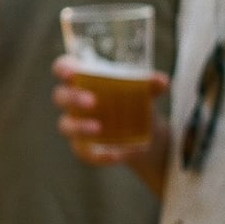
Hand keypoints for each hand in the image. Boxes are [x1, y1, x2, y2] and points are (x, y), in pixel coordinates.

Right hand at [52, 55, 168, 164]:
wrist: (144, 134)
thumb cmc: (133, 102)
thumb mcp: (143, 92)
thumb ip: (150, 85)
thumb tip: (163, 81)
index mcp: (82, 79)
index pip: (63, 68)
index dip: (63, 69)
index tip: (72, 73)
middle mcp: (74, 102)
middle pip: (61, 97)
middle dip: (73, 98)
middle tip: (92, 102)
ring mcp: (76, 125)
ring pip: (65, 125)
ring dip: (79, 127)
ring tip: (99, 129)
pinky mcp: (83, 147)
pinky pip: (84, 153)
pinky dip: (99, 155)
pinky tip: (117, 155)